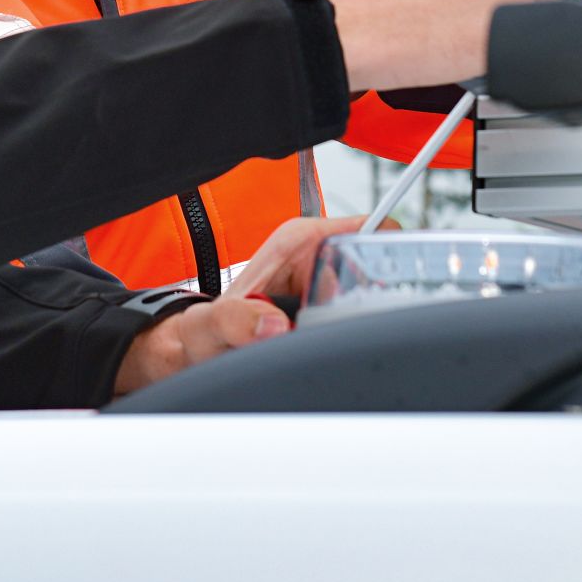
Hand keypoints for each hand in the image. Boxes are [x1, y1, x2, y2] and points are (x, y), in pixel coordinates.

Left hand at [109, 213, 365, 395]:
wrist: (198, 353)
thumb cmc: (203, 332)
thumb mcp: (211, 327)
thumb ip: (236, 322)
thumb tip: (277, 325)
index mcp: (296, 241)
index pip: (367, 228)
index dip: (382, 258)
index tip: (379, 295)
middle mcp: (313, 254)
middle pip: (379, 264)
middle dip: (376, 299)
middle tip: (348, 330)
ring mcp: (322, 279)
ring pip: (373, 292)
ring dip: (363, 319)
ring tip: (334, 342)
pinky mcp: (326, 303)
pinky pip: (359, 311)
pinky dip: (354, 330)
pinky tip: (336, 348)